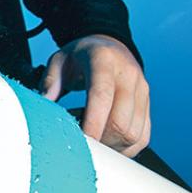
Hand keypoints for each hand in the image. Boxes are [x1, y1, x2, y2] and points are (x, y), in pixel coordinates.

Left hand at [39, 34, 149, 156]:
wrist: (110, 45)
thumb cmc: (82, 55)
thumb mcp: (60, 59)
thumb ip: (50, 81)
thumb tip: (44, 105)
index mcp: (104, 61)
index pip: (102, 95)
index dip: (92, 122)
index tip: (81, 140)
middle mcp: (128, 75)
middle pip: (120, 122)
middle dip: (100, 140)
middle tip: (83, 144)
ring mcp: (141, 90)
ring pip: (132, 134)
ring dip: (112, 146)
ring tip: (95, 141)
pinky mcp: (147, 104)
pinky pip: (142, 136)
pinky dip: (126, 147)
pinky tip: (109, 143)